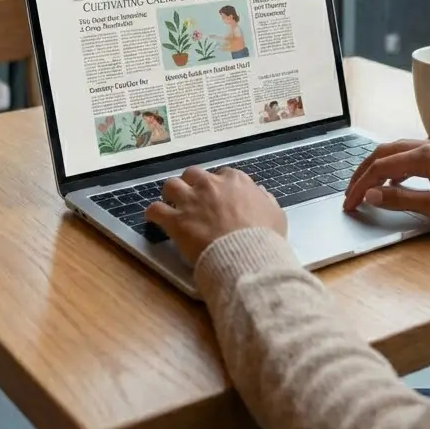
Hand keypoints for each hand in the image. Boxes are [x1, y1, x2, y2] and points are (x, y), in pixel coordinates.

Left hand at [146, 167, 287, 264]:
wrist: (246, 254)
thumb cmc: (264, 236)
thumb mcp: (275, 214)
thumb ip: (265, 200)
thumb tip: (259, 192)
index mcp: (235, 180)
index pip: (222, 174)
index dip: (218, 186)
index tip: (218, 196)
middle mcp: (210, 185)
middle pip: (193, 174)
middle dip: (191, 183)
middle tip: (192, 197)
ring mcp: (190, 201)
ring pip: (171, 185)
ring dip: (170, 194)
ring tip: (171, 203)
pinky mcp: (176, 220)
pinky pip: (156, 210)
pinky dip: (154, 213)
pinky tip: (154, 218)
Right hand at [343, 138, 429, 228]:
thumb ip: (402, 200)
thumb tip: (372, 195)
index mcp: (424, 156)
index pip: (380, 168)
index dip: (361, 186)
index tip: (350, 204)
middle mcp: (428, 145)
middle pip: (382, 153)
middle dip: (362, 173)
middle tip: (350, 193)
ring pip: (394, 151)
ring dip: (376, 167)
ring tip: (365, 187)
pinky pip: (408, 154)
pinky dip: (393, 167)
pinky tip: (393, 184)